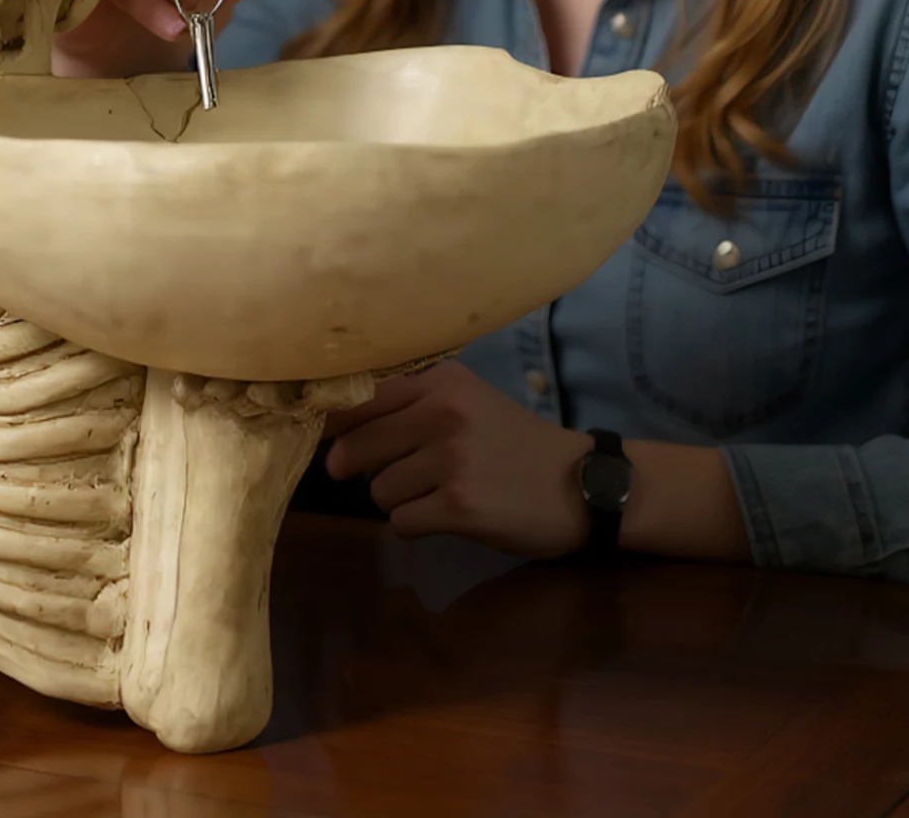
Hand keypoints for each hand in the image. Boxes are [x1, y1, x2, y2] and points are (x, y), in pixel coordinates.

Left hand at [322, 361, 593, 558]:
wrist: (581, 485)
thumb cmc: (516, 443)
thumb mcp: (467, 402)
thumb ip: (410, 404)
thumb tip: (334, 427)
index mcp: (441, 381)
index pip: (360, 398)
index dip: (335, 423)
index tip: (327, 438)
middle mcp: (443, 413)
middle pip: (358, 444)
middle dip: (354, 465)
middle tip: (368, 474)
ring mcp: (452, 461)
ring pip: (379, 489)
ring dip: (396, 499)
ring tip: (433, 494)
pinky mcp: (460, 507)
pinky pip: (402, 522)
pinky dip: (415, 525)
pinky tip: (445, 517)